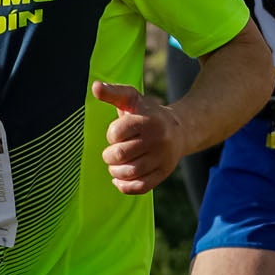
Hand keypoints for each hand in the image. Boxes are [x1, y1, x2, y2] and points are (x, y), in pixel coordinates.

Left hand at [94, 79, 186, 194]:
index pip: (116, 133)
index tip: (117, 134)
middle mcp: (157, 139)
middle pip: (120, 155)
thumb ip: (113, 92)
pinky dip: (125, 186)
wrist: (179, 130)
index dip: (111, 135)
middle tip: (113, 153)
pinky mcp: (164, 173)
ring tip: (116, 166)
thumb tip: (95, 87)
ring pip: (130, 172)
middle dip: (110, 156)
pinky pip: (140, 187)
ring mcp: (162, 157)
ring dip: (116, 171)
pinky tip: (121, 179)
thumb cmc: (147, 114)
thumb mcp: (132, 99)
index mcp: (147, 120)